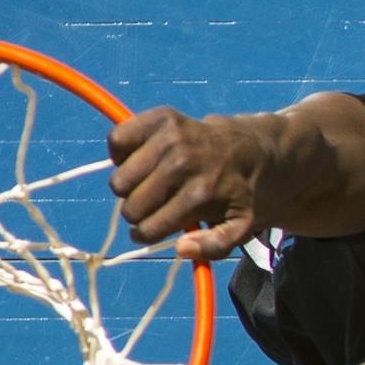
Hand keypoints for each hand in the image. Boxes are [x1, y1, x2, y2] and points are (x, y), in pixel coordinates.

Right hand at [107, 108, 270, 260]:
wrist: (248, 149)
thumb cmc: (236, 194)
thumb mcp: (239, 228)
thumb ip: (214, 247)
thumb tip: (180, 248)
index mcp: (199, 195)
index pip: (147, 229)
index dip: (147, 234)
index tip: (153, 229)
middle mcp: (182, 163)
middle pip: (130, 207)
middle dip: (139, 213)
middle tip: (154, 204)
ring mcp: (169, 137)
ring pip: (119, 180)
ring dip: (129, 187)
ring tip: (148, 182)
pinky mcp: (160, 117)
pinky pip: (116, 141)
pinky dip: (121, 154)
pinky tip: (140, 159)